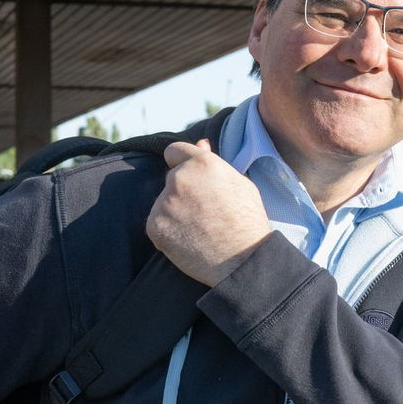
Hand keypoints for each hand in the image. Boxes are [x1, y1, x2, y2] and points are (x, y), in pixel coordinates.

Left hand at [145, 139, 272, 286]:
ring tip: (199, 228)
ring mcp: (164, 203)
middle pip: (171, 178)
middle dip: (183, 190)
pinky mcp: (154, 225)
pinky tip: (189, 239)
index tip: (191, 177)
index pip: (174, 151)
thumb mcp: (240, 184)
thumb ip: (216, 163)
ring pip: (164, 202)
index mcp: (202, 163)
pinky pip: (157, 222)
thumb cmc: (248, 222)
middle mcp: (179, 178)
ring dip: (175, 211)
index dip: (182, 163)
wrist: (243, 260)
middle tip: (204, 211)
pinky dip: (168, 230)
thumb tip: (200, 143)